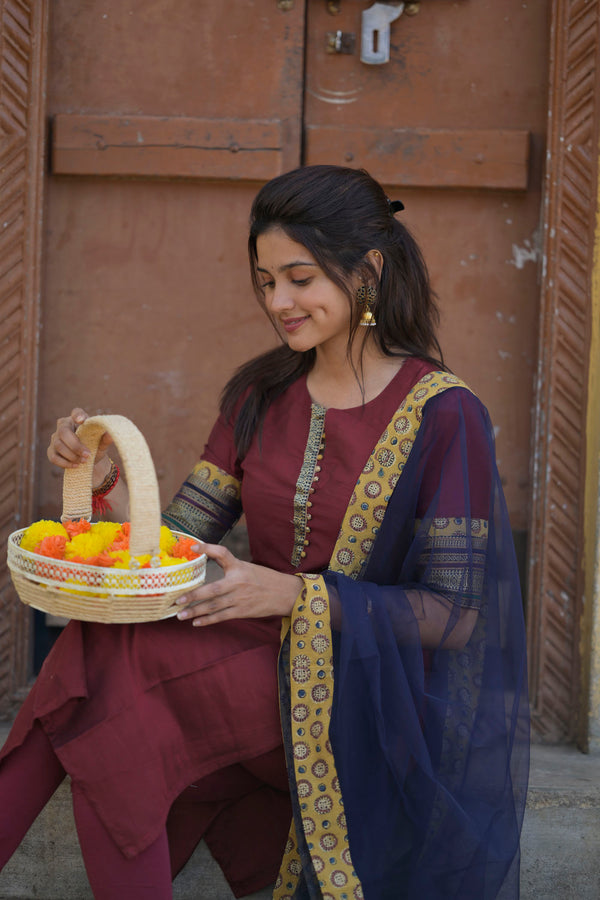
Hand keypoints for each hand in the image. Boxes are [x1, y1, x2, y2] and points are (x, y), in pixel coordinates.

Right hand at [47, 408, 112, 469]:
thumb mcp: (102, 444)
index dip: (77, 415)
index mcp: (78, 419)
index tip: (82, 420)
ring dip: (72, 455)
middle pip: (63, 432)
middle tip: (87, 455)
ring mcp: (55, 438)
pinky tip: (75, 465)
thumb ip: (106, 439)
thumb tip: (111, 434)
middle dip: (75, 446)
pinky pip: (53, 457)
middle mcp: (64, 426)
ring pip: (58, 445)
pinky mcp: (51, 451)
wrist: (89, 460)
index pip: (76, 412)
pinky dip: (65, 463)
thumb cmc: (95, 447)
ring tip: (84, 461)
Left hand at [175, 542, 302, 626]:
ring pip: (214, 606)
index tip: (193, 547)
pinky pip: (222, 616)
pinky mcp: (243, 611)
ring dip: (196, 611)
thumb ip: (228, 565)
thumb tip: (204, 555)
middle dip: (194, 595)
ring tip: (180, 615)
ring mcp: (240, 598)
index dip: (208, 548)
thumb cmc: (263, 578)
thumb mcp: (246, 567)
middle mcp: (239, 582)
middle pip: (213, 589)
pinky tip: (196, 622)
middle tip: (177, 599)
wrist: (285, 593)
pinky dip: (208, 620)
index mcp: (239, 567)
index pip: (223, 553)